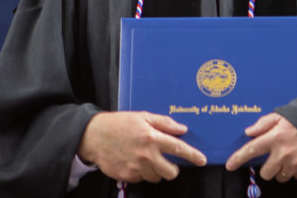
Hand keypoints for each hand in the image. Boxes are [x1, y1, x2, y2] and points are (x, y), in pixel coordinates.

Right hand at [77, 111, 206, 182]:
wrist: (94, 136)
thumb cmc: (119, 124)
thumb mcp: (143, 117)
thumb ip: (164, 123)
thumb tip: (182, 129)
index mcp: (152, 137)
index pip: (178, 148)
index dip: (193, 155)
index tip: (202, 160)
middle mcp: (146, 155)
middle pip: (171, 172)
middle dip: (173, 169)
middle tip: (167, 161)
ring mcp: (136, 168)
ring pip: (156, 177)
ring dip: (156, 170)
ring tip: (146, 159)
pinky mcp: (127, 176)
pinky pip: (142, 179)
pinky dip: (142, 173)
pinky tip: (135, 161)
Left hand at [225, 113, 296, 181]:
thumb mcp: (281, 116)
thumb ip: (263, 124)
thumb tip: (248, 132)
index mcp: (275, 137)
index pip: (251, 150)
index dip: (238, 158)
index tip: (230, 165)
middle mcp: (283, 153)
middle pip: (265, 172)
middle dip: (269, 167)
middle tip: (277, 157)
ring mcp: (295, 164)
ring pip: (280, 177)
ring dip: (283, 169)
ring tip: (292, 156)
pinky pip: (295, 176)